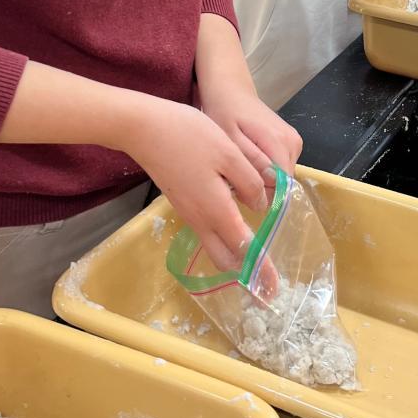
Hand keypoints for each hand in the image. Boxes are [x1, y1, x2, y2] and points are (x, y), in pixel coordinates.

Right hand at [120, 98, 265, 270]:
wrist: (144, 128)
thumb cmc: (191, 137)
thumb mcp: (230, 154)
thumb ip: (250, 183)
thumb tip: (260, 205)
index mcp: (216, 210)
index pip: (243, 249)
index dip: (260, 269)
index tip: (273, 288)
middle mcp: (200, 219)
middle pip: (224, 258)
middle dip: (246, 272)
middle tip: (265, 279)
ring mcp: (188, 212)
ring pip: (214, 246)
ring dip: (235, 256)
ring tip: (256, 256)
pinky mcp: (182, 202)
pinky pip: (206, 231)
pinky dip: (224, 238)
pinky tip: (236, 227)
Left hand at [201, 84, 302, 183]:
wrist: (231, 90)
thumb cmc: (224, 112)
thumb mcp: (229, 137)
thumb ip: (251, 159)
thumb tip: (271, 181)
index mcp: (279, 142)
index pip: (281, 185)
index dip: (261, 194)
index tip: (239, 189)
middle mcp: (293, 143)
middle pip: (283, 182)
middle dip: (261, 186)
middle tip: (236, 175)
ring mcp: (295, 142)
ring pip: (283, 176)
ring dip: (264, 178)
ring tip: (241, 164)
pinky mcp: (292, 142)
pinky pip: (282, 166)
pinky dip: (267, 169)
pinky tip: (250, 158)